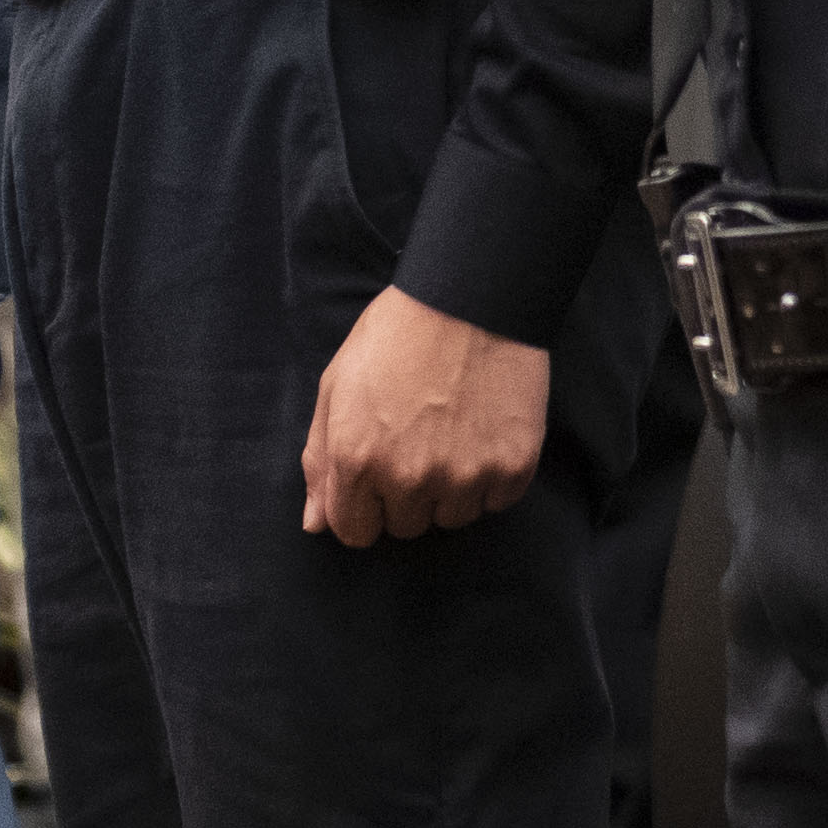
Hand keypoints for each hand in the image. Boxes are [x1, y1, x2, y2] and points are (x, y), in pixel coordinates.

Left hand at [301, 285, 551, 542]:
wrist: (471, 295)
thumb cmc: (397, 334)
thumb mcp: (337, 385)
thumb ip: (321, 459)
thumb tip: (315, 524)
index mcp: (357, 460)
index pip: (354, 532)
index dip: (365, 505)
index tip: (380, 474)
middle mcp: (409, 477)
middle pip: (406, 527)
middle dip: (408, 494)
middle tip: (421, 439)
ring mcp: (464, 475)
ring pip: (453, 518)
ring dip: (452, 488)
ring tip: (456, 431)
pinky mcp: (512, 466)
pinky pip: (497, 501)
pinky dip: (493, 476)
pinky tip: (485, 430)